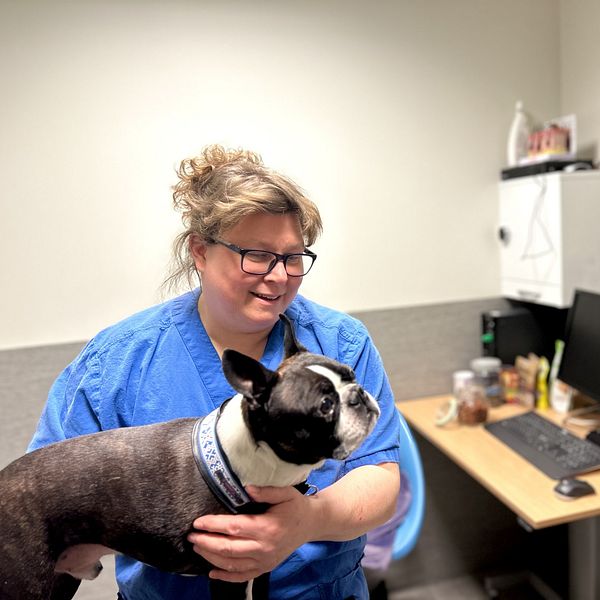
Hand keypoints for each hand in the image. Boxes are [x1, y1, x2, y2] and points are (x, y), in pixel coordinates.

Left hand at [187, 485, 314, 581]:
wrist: (312, 524)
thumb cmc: (296, 506)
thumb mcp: (285, 493)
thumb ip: (266, 490)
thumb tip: (247, 487)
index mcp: (267, 528)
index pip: (233, 528)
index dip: (213, 525)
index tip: (198, 522)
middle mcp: (264, 548)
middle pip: (228, 548)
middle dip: (206, 542)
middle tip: (190, 535)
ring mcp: (264, 561)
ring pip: (231, 564)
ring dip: (211, 557)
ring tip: (197, 547)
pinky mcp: (265, 568)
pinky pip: (242, 576)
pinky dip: (225, 577)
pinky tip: (212, 573)